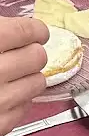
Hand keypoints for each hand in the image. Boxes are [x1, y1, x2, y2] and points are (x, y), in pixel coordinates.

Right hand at [0, 16, 47, 135]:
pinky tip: (1, 98)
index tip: (35, 33)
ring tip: (8, 78)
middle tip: (18, 57)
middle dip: (30, 55)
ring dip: (27, 79)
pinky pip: (25, 108)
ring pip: (38, 83)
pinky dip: (16, 103)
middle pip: (38, 57)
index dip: (34, 31)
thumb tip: (20, 27)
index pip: (28, 30)